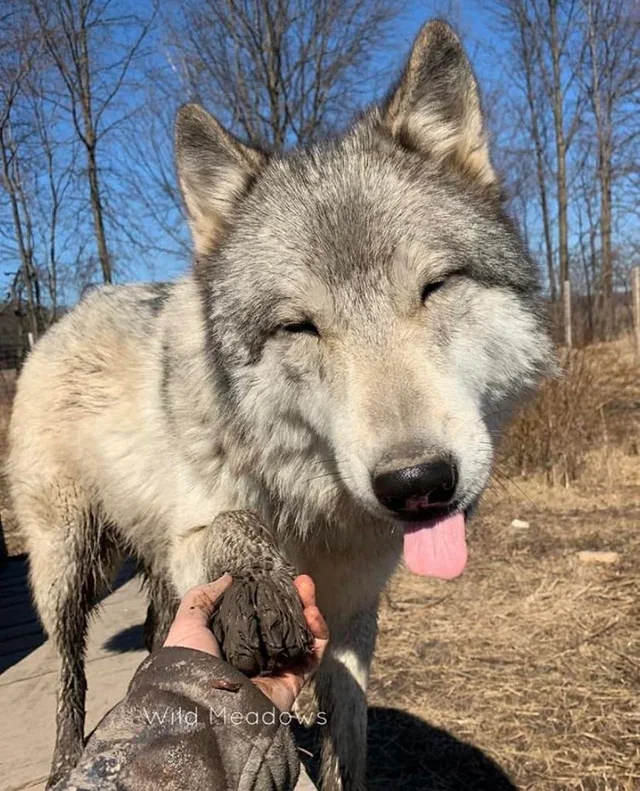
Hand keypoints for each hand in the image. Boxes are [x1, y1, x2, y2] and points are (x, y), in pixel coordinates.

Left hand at [163, 573, 328, 711]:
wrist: (202, 705)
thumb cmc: (189, 663)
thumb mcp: (188, 623)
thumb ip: (204, 598)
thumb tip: (228, 578)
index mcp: (232, 645)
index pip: (259, 617)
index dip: (270, 596)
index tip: (276, 578)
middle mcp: (256, 657)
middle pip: (284, 624)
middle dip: (295, 600)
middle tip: (300, 582)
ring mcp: (276, 670)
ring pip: (302, 637)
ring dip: (309, 611)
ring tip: (307, 589)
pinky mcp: (293, 682)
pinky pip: (313, 656)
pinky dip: (318, 634)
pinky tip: (312, 613)